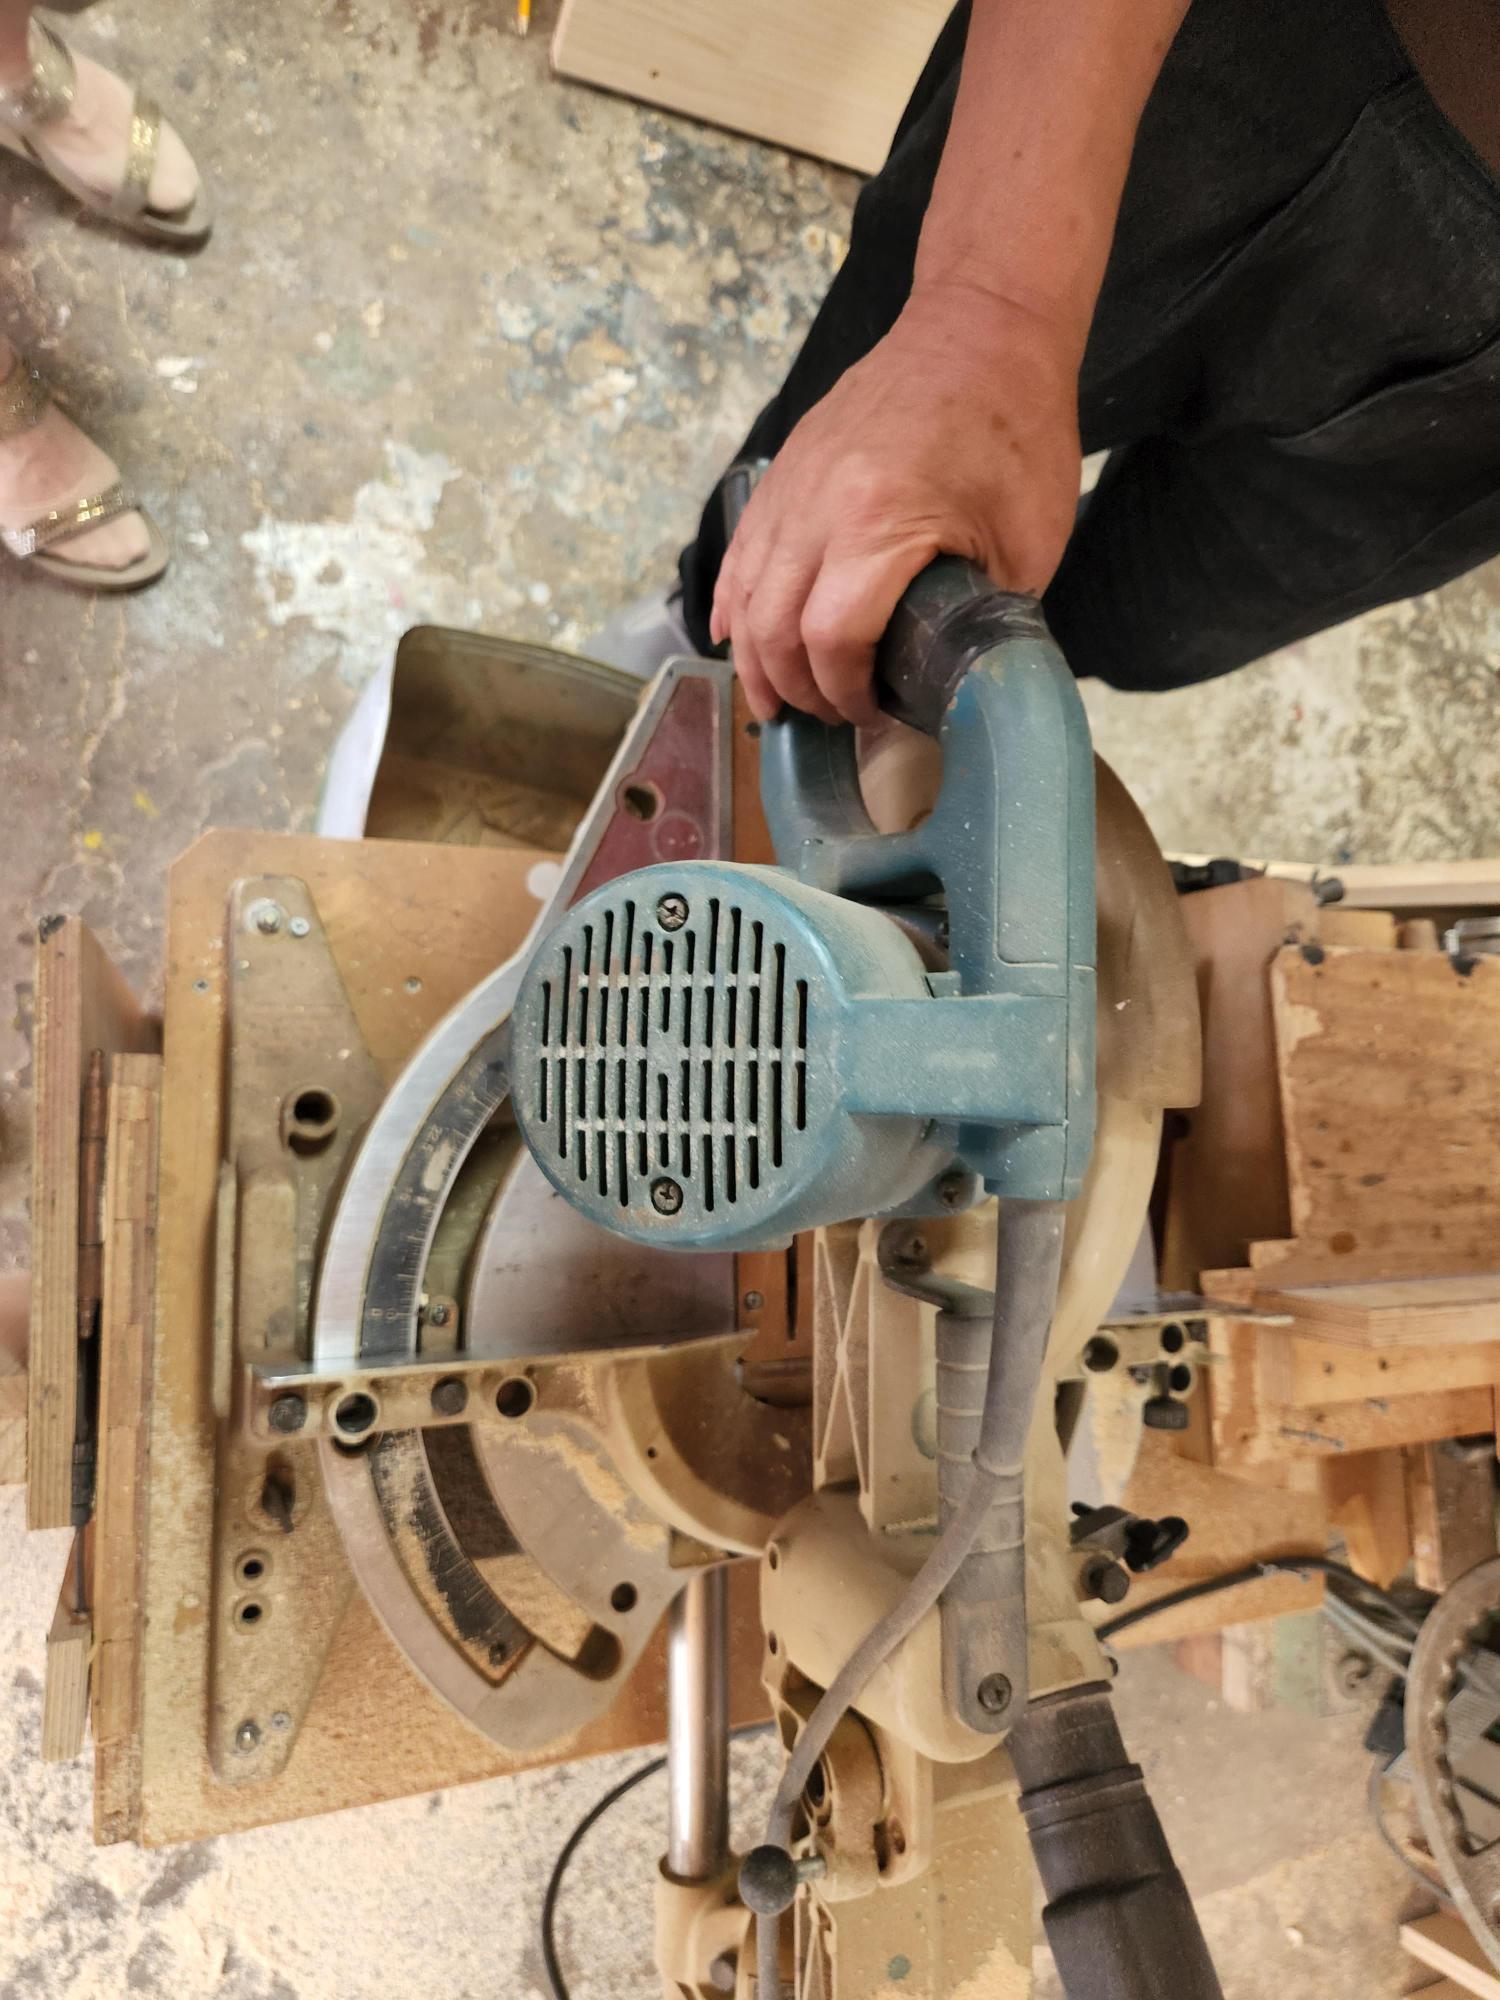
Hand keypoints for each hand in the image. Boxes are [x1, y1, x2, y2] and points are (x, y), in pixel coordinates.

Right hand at [711, 285, 1083, 724]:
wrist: (980, 326)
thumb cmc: (1017, 428)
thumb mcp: (1030, 541)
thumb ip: (989, 616)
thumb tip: (961, 679)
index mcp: (880, 522)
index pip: (830, 639)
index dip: (845, 693)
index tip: (870, 716)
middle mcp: (817, 506)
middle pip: (772, 629)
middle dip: (794, 689)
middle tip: (826, 719)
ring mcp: (790, 486)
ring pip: (745, 595)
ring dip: (754, 660)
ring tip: (776, 702)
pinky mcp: (782, 473)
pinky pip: (740, 553)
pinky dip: (733, 604)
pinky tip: (737, 640)